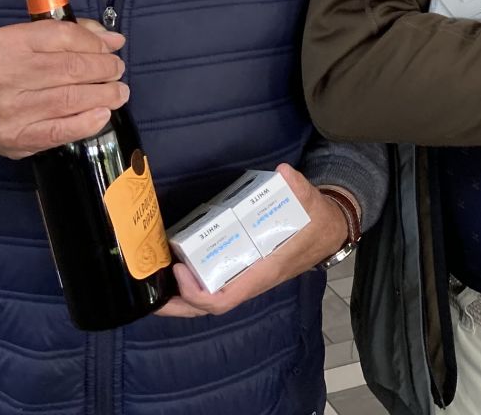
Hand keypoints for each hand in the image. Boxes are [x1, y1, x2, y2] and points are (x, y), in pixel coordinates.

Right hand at [0, 17, 127, 159]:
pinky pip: (61, 130)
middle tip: (117, 71)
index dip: (95, 43)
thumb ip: (73, 34)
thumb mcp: (31, 43)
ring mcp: (11, 108)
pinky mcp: (19, 136)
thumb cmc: (12, 72)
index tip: (110, 49)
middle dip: (104, 69)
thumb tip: (113, 40)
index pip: (64, 36)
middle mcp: (7, 73)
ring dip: (104, 95)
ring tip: (118, 92)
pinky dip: (88, 122)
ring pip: (70, 99)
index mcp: (10, 42)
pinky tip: (103, 114)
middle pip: (71, 68)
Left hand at [156, 165, 349, 317]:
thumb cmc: (318, 222)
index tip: (180, 269)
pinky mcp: (244, 270)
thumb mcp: (312, 203)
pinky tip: (178, 267)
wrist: (330, 231)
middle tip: (151, 298)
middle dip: (180, 306)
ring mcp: (246, 277)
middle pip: (209, 307)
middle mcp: (251, 281)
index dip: (198, 293)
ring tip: (156, 286)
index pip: (226, 298)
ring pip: (210, 300)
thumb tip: (284, 173)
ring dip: (182, 298)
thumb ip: (299, 188)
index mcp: (263, 271)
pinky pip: (215, 286)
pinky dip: (193, 284)